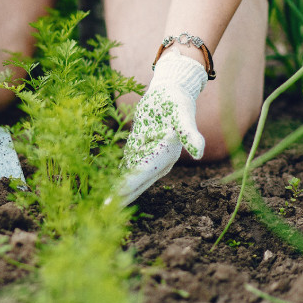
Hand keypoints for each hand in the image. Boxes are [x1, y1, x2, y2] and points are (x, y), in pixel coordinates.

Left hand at [116, 51, 207, 205]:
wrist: (172, 91)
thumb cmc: (178, 101)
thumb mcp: (183, 115)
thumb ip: (190, 133)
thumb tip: (200, 153)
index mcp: (165, 156)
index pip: (142, 174)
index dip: (128, 187)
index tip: (113, 199)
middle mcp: (157, 161)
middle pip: (136, 181)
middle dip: (120, 196)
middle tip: (102, 211)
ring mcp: (148, 157)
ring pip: (130, 177)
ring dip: (118, 191)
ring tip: (103, 206)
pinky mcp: (139, 149)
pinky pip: (127, 167)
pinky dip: (117, 177)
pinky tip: (106, 186)